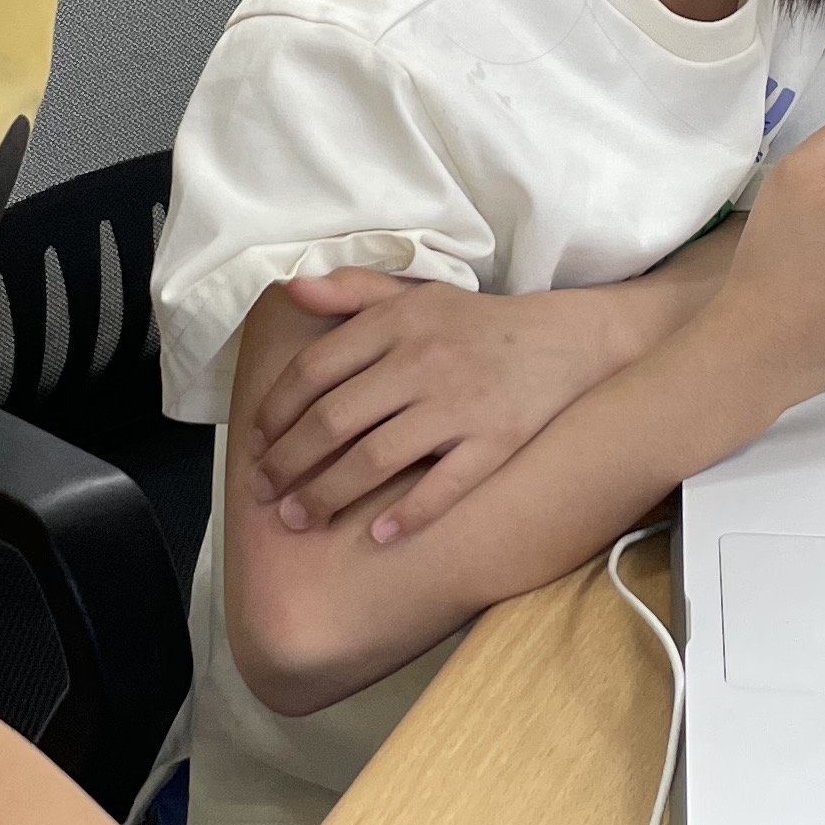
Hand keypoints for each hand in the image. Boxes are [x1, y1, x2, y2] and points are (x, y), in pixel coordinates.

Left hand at [248, 269, 634, 544]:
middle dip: (289, 464)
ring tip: (300, 518)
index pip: (315, 370)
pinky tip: (379, 536)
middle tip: (265, 493)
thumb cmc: (478, 323)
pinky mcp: (495, 442)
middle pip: (334, 422)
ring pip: (375, 460)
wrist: (567, 342)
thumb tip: (292, 288)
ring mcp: (459, 405)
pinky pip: (443, 487)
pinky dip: (408, 515)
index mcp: (397, 323)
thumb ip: (353, 292)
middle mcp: (422, 362)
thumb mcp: (416, 293)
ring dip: (327, 495)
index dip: (276, 411)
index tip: (257, 443)